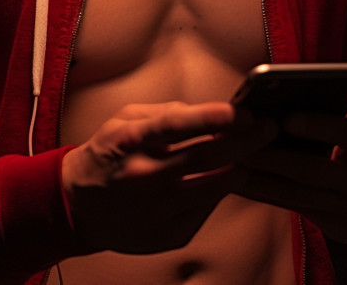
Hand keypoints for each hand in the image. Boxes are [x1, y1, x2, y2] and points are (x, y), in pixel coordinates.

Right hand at [62, 101, 276, 254]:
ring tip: (257, 154)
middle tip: (268, 128)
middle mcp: (144, 176)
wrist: (78, 205)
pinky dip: (219, 192)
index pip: (176, 125)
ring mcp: (157, 210)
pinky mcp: (167, 235)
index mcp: (131, 141)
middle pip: (204, 158)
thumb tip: (207, 111)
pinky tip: (228, 178)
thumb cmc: (107, 153)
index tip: (243, 112)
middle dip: (243, 142)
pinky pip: (205, 210)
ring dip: (240, 169)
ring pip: (212, 189)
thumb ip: (164, 112)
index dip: (212, 118)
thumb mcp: (124, 119)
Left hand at [235, 100, 346, 244]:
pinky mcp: (333, 225)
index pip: (344, 131)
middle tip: (238, 140)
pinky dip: (262, 194)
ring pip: (295, 192)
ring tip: (230, 158)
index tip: (285, 118)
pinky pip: (291, 207)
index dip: (315, 125)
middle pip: (310, 168)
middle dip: (271, 156)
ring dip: (258, 177)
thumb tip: (296, 83)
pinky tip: (237, 181)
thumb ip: (340, 104)